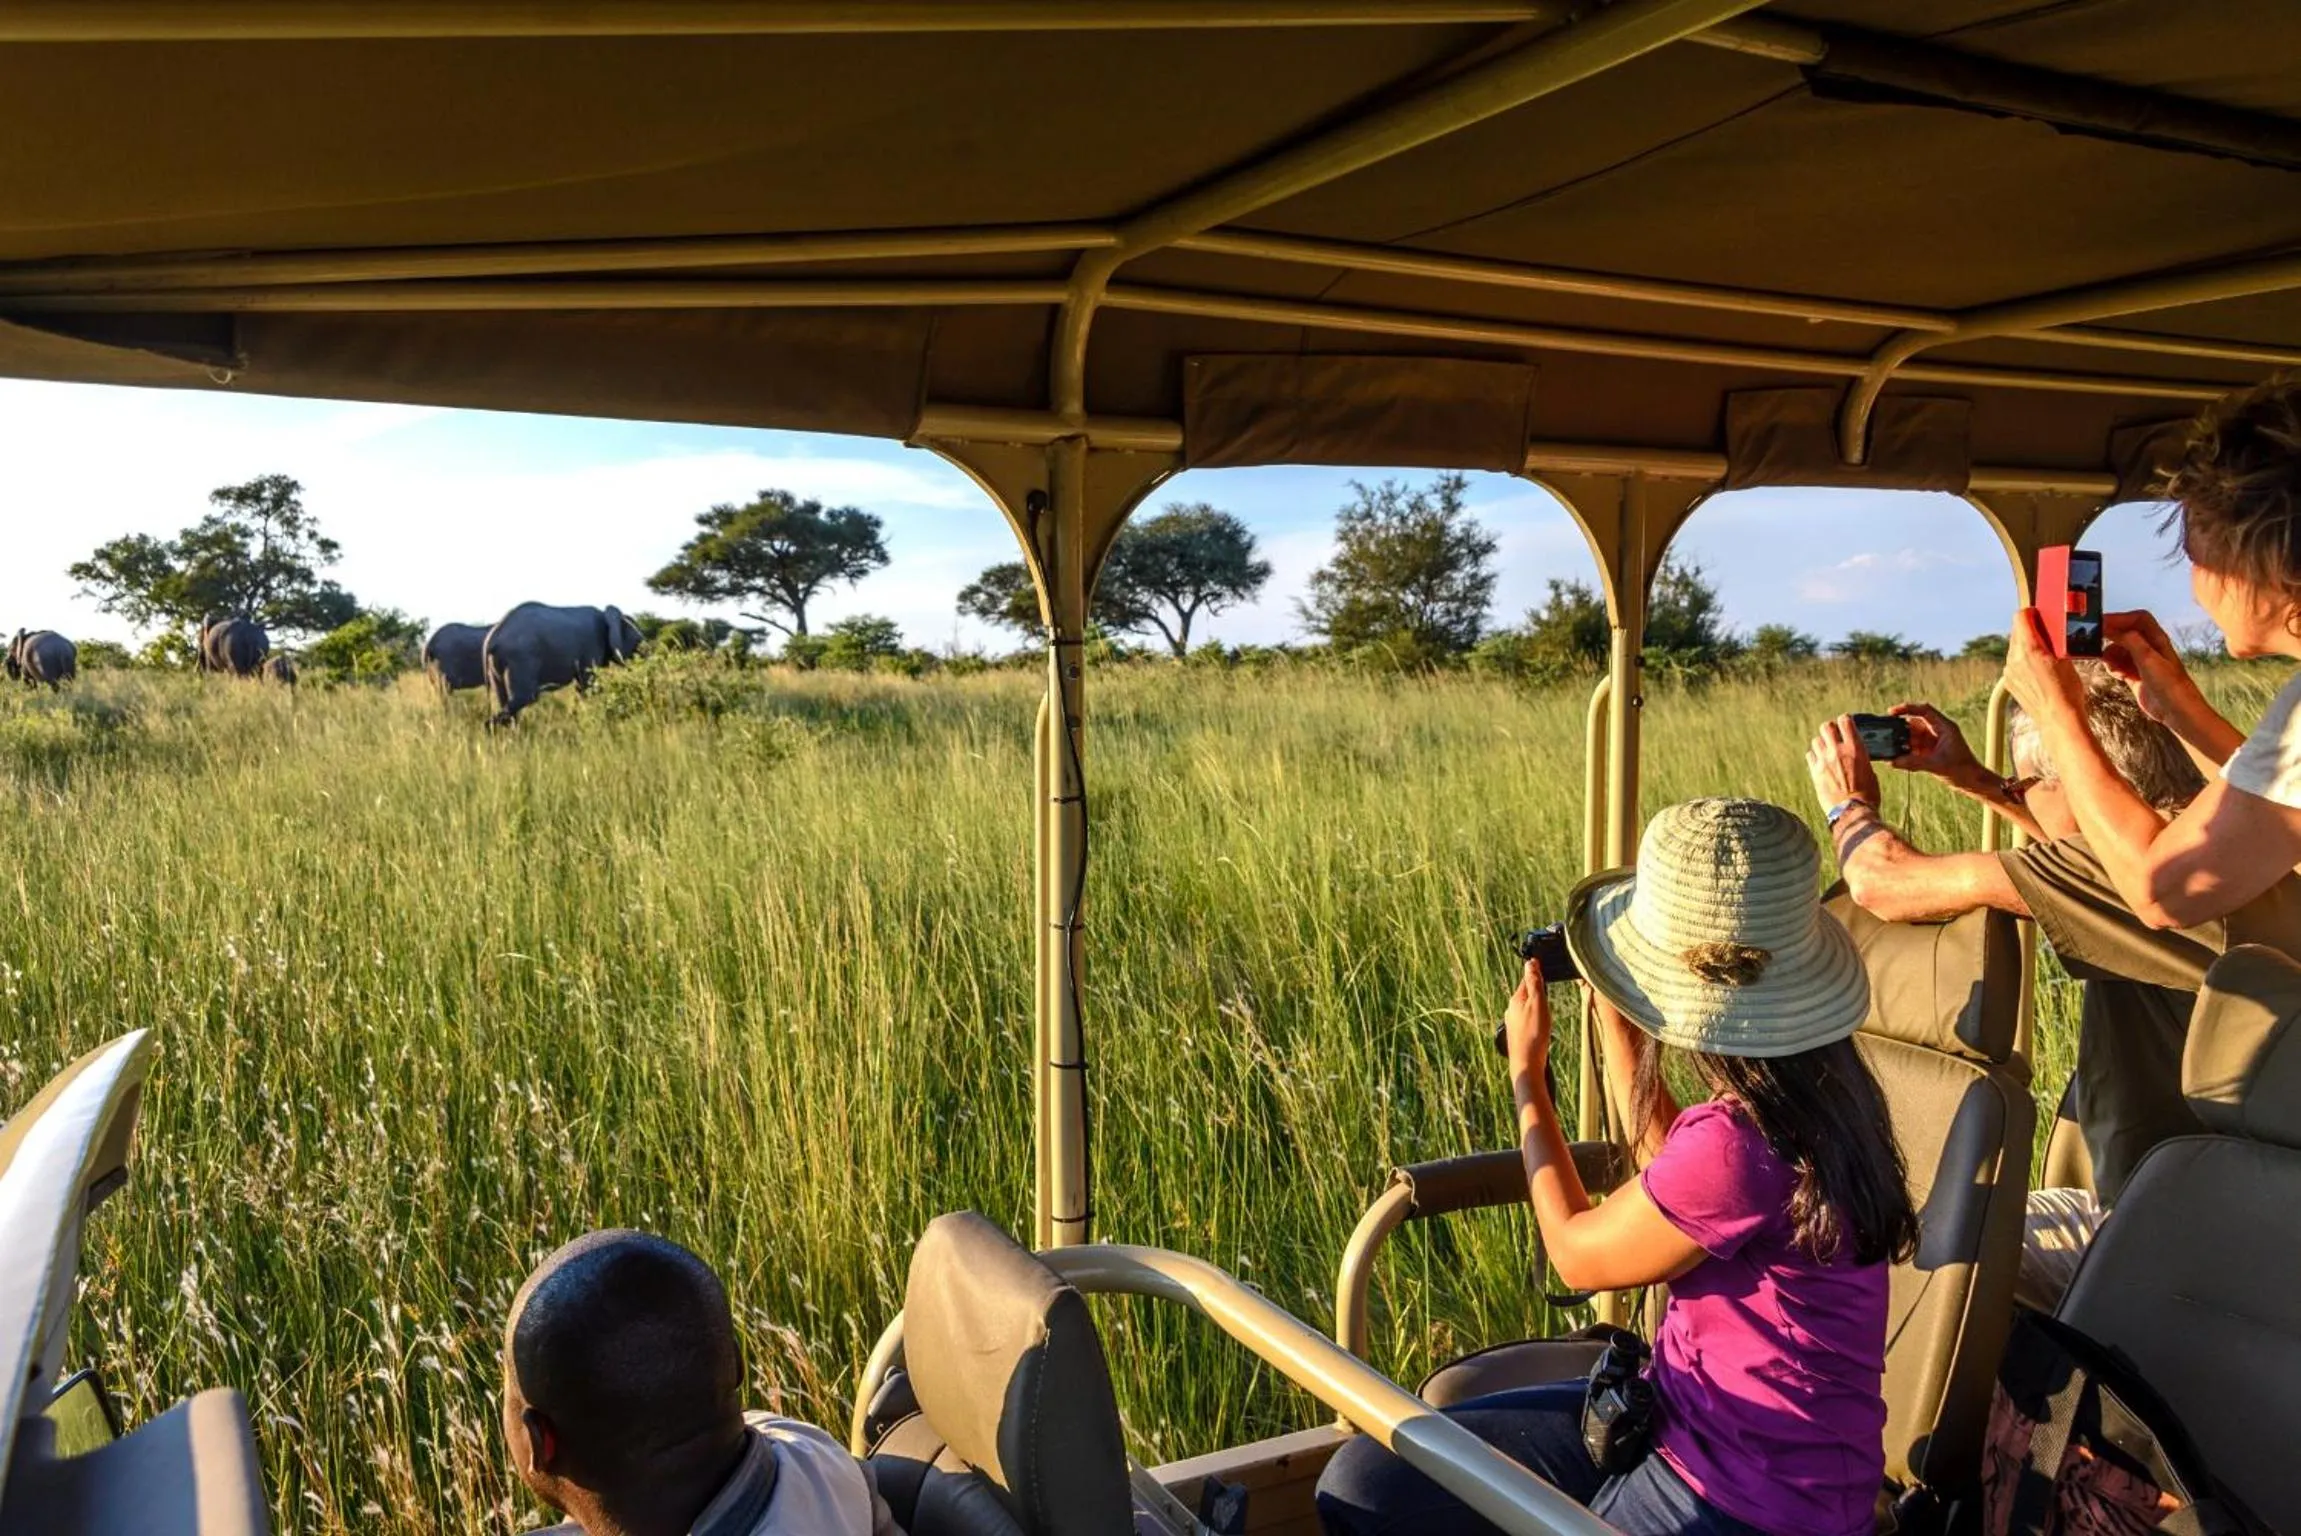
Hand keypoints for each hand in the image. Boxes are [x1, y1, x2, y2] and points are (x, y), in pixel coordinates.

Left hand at [1503, 959, 1554, 1074]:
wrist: (1527, 1064)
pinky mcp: (1517, 1034)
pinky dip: (1535, 1019)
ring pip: (1527, 1008)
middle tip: (1548, 991)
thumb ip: (1534, 983)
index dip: (1536, 974)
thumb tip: (1530, 963)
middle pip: (1526, 994)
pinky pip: (1527, 1020)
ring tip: (1546, 1010)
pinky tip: (1541, 1027)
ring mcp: (1513, 1022)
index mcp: (1515, 999)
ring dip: (1537, 1006)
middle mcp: (1511, 1009)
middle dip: (1538, 992)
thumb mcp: (1538, 1004)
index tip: (1544, 967)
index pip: (1526, 980)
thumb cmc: (1534, 1034)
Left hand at [1807, 715, 1881, 812]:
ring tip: (1827, 751)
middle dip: (1830, 729)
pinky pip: (1809, 755)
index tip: (1845, 723)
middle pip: (1826, 727)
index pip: (1845, 721)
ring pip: (1816, 740)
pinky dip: (1814, 756)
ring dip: (1821, 743)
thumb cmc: (1867, 794)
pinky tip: (1820, 762)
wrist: (1852, 811)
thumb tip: (1856, 754)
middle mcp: (1838, 751)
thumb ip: (1860, 758)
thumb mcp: (1870, 771)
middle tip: (1833, 736)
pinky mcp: (1815, 771)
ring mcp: (1824, 760)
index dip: (1844, 720)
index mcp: (1856, 749)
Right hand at [1885, 702, 1976, 779]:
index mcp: (1944, 727)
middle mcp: (1938, 732)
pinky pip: (1913, 749)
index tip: (1892, 712)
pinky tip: (1899, 760)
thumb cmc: (1962, 770)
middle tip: (1888, 737)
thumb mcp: (1936, 765)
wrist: (1972, 781)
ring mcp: (1933, 742)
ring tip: (1893, 751)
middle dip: (1901, 731)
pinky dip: (1906, 754)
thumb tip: (1893, 762)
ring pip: (1912, 737)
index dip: (1907, 709)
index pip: (1924, 711)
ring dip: (1902, 744)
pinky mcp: (1930, 752)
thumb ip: (1914, 763)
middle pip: (1914, 724)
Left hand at [2003, 609, 2087, 730]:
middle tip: (2045, 631)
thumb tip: (2050, 628)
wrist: (2058, 718)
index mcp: (2029, 648)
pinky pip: (2014, 663)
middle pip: (2017, 632)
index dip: (2032, 613)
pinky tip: (2038, 668)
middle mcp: (2014, 658)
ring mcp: (2009, 671)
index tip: (2040, 613)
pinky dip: (2023, 660)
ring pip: (2014, 648)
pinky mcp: (2009, 682)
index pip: (2021, 617)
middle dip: (2030, 629)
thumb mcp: (2066, 658)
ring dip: (2026, 645)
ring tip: (2044, 652)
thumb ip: (2053, 640)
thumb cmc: (2067, 690)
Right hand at [2103, 610, 2207, 726]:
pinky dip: (2112, 666)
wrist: (2177, 712)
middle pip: (2125, 633)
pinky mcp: (2135, 676)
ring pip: (2119, 650)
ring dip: (2110, 654)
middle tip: (2095, 642)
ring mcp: (2142, 662)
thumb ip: (2130, 640)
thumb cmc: (2169, 685)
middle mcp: (2149, 648)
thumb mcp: (2148, 658)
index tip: (2101, 624)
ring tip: (2110, 664)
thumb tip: (2112, 628)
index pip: (2137, 619)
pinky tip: (2115, 674)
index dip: (2119, 618)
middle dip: (2111, 636)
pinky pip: (2118, 665)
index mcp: (2157, 639)